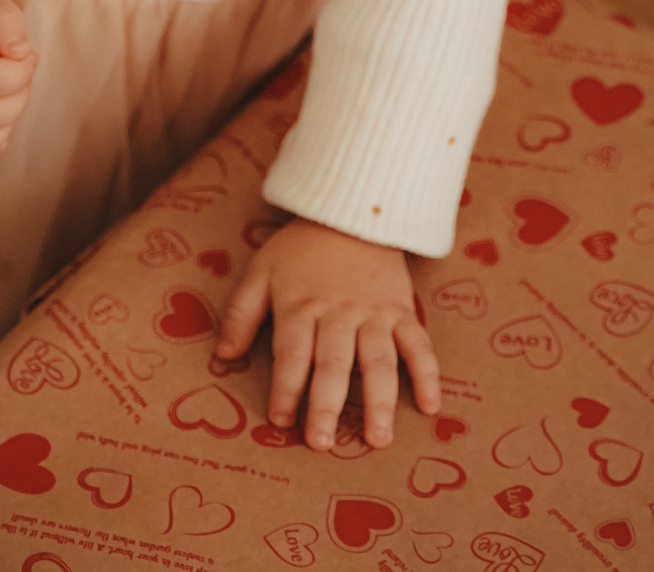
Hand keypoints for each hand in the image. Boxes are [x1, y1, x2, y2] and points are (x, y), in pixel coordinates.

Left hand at [212, 219, 438, 451]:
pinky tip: (430, 406)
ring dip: (380, 401)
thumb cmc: (301, 248)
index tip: (281, 421)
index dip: (286, 389)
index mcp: (301, 306)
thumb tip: (222, 357)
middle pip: (333, 364)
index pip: (292, 354)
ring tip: (379, 439)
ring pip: (379, 361)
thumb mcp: (261, 271)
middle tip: (323, 443)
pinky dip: (428, 374)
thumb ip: (242, 314)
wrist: (352, 212)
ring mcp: (375, 313)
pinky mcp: (402, 310)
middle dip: (327, 405)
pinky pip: (419, 344)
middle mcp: (339, 314)